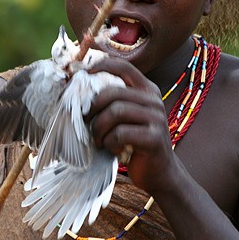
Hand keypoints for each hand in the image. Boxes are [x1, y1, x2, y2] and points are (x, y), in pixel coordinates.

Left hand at [86, 57, 175, 192]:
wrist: (159, 173)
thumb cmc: (135, 143)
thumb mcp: (127, 117)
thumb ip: (114, 101)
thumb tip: (79, 89)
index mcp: (147, 90)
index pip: (124, 67)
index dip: (102, 66)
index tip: (84, 74)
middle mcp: (154, 100)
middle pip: (114, 92)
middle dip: (93, 108)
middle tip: (85, 122)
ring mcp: (156, 118)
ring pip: (115, 112)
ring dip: (99, 128)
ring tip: (98, 140)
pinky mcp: (154, 138)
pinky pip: (120, 134)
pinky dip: (109, 143)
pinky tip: (114, 150)